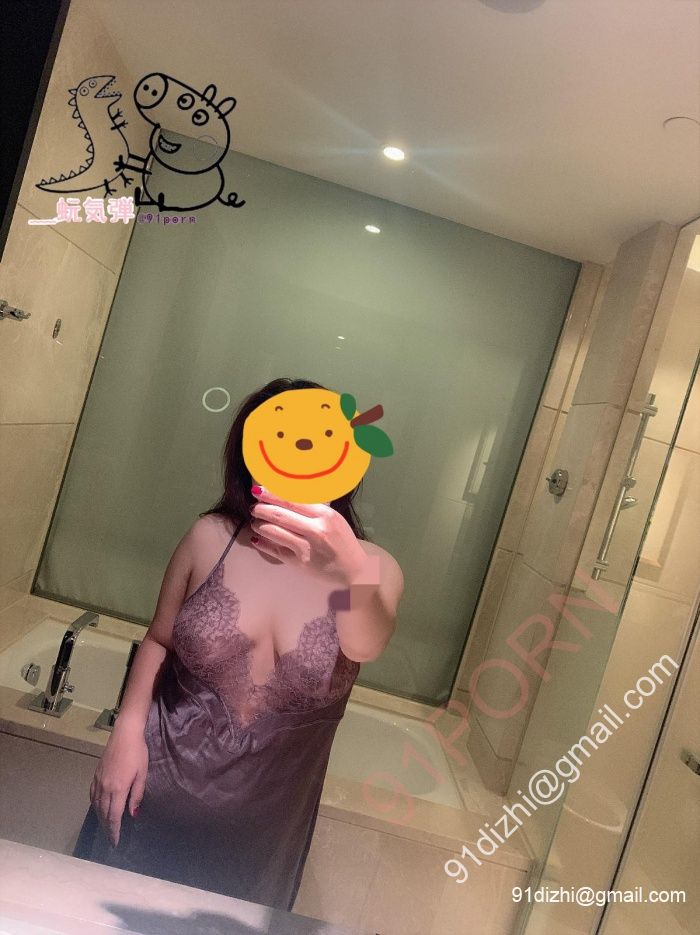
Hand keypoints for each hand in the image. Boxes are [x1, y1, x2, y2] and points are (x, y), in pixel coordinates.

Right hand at [90, 726, 147, 846]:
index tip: (115, 842)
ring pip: (96, 806)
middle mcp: (105, 788)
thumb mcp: (141, 774)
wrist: (125, 734)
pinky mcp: (96, 774)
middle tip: (111, 839)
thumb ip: (137, 795)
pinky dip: (94, 805)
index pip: (113, 816)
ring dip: (100, 818)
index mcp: (117, 789)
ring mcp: (98, 781)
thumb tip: (133, 814)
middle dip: (107, 828)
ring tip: (105, 827)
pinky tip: (98, 808)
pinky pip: (92, 795)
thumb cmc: (137, 753)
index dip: (114, 831)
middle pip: (103, 813)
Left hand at [249, 486, 368, 586]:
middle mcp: (316, 530)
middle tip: (253, 507)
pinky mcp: (300, 563)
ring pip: (275, 532)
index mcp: (325, 515)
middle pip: (281, 515)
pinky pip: (276, 551)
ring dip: (260, 526)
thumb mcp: (332, 518)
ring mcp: (307, 548)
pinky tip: (257, 540)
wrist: (354, 570)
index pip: (292, 500)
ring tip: (255, 523)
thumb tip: (284, 496)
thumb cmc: (342, 541)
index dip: (272, 494)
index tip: (258, 490)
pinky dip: (263, 544)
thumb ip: (311, 508)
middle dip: (262, 509)